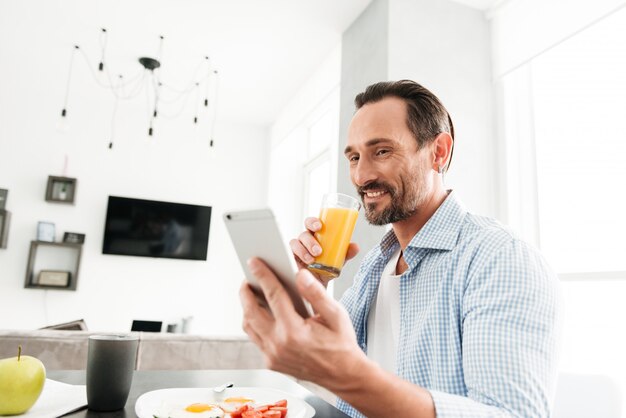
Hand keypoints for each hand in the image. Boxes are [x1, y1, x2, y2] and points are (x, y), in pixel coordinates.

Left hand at [239, 258, 367, 390]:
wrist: (344, 375)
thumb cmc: (341, 346)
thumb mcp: (335, 315)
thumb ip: (316, 293)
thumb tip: (300, 275)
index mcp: (294, 332)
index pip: (273, 296)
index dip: (262, 276)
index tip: (255, 263)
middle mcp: (279, 345)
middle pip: (251, 312)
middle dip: (246, 292)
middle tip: (247, 278)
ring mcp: (273, 356)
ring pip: (249, 327)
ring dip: (247, 308)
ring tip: (251, 294)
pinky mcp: (272, 362)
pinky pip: (256, 339)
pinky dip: (254, 323)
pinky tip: (261, 314)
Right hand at [289, 217, 359, 285]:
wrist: (316, 290)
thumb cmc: (325, 271)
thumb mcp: (337, 262)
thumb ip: (345, 254)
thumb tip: (355, 247)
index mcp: (315, 237)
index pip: (311, 224)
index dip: (313, 221)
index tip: (319, 226)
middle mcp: (303, 242)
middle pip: (303, 233)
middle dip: (309, 240)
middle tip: (318, 250)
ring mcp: (295, 251)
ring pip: (294, 243)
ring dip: (303, 250)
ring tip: (312, 260)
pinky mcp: (288, 260)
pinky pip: (286, 254)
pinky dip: (293, 256)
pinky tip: (301, 264)